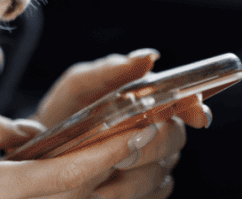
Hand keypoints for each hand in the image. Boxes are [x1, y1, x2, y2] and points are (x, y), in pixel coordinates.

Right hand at [0, 112, 181, 198]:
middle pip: (87, 195)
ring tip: (141, 155)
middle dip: (127, 165)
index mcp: (1, 194)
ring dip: (123, 188)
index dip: (109, 151)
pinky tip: (107, 184)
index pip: (68, 173)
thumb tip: (29, 132)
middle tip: (155, 133)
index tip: (137, 128)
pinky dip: (96, 198)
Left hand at [29, 49, 212, 198]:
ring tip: (97, 180)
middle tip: (119, 155)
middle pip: (174, 140)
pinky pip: (152, 194)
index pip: (186, 103)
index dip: (195, 109)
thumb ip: (111, 70)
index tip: (196, 116)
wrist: (44, 148)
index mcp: (150, 101)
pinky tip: (103, 191)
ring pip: (161, 172)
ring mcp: (156, 162)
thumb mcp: (79, 85)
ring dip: (131, 178)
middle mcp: (160, 131)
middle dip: (147, 147)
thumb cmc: (66, 111)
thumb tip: (147, 57)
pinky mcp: (146, 190)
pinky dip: (128, 194)